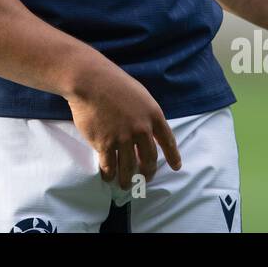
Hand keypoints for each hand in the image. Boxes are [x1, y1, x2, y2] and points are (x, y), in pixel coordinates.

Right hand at [65, 56, 181, 189]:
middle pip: (149, 159)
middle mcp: (141, 130)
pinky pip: (109, 165)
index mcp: (153, 115)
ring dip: (127, 179)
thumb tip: (147, 132)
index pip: (168, 140)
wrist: (91, 81)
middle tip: (145, 179)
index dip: (173, 156)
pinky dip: (109, 174)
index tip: (176, 167)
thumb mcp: (140, 95)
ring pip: (129, 167)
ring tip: (125, 185)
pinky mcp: (105, 144)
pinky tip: (108, 176)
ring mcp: (123, 138)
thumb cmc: (113, 83)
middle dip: (148, 172)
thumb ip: (146, 114)